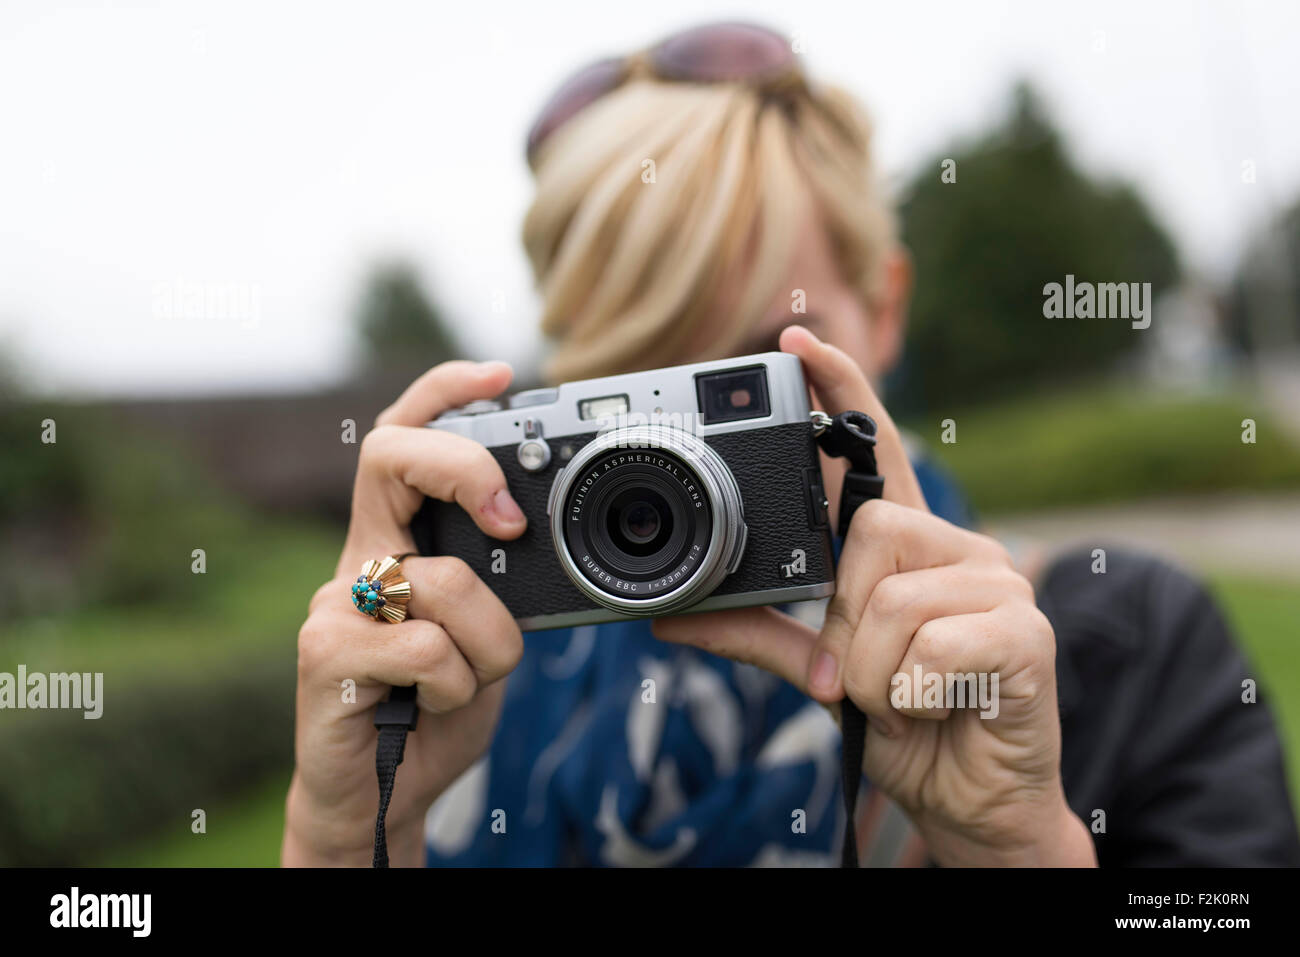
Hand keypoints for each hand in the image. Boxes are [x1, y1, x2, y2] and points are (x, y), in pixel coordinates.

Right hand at [283, 361, 526, 866]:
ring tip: (465, 681)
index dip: (442, 391)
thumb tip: (527, 531)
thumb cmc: (436, 706)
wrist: (380, 794)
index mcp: (398, 538)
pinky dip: (457, 686)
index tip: (499, 371)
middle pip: (388, 455)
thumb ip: (497, 579)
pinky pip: (425, 648)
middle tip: (509, 520)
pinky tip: (431, 706)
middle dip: (462, 467)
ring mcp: (335, 600)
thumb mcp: (487, 630)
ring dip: (488, 645)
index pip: (403, 437)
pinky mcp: (322, 651)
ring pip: (443, 579)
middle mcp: (359, 556)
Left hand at [653, 327, 1094, 866]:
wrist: (974, 801)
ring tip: (906, 697)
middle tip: (869, 670)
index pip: (879, 448)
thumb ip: (760, 634)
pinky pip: (930, 649)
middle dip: (846, 619)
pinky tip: (940, 707)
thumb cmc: (909, 724)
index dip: (844, 388)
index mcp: (912, 548)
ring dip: (875, 673)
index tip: (798, 341)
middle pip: (867, 531)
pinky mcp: (1026, 634)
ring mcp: (1001, 584)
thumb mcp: (822, 672)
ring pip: (889, 600)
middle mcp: (961, 549)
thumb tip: (669, 617)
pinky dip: (912, 696)